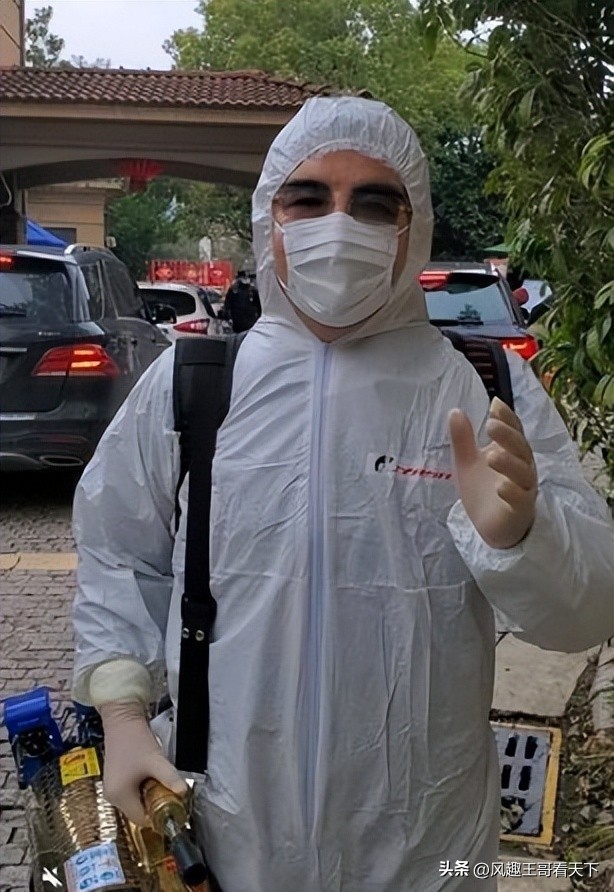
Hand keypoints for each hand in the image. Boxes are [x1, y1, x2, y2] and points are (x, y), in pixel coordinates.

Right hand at [98, 700, 187, 824]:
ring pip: (136, 800)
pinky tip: (150, 773)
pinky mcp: (116, 779)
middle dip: (155, 802)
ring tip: (159, 777)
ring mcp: (112, 787)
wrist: (122, 718)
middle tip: (168, 788)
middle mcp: (112, 796)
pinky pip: (132, 791)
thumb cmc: (135, 740)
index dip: (159, 814)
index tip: (173, 804)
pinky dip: (143, 786)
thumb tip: (184, 793)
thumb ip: (170, 778)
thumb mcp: (156, 760)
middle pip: (138, 810)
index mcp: (119, 796)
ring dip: (150, 793)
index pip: (142, 819)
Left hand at [448, 396, 537, 549]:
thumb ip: (463, 439)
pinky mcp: (520, 511)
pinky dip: (512, 493)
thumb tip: (455, 411)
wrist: (490, 527)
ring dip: (509, 463)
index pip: (514, 430)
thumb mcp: (467, 462)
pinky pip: (521, 500)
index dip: (507, 418)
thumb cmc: (483, 491)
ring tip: (491, 455)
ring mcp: (524, 490)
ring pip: (523, 473)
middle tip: (491, 425)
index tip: (495, 405)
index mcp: (511, 452)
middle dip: (508, 435)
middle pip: (521, 448)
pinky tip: (501, 487)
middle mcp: (522, 468)